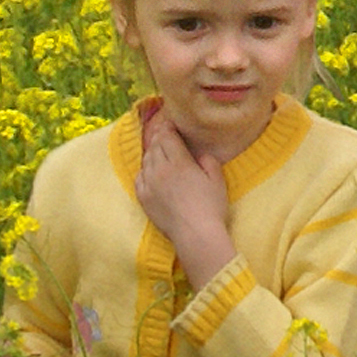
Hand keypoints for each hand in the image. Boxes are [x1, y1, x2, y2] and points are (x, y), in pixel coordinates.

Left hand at [137, 126, 238, 279]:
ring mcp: (149, 185)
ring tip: (158, 150)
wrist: (195, 234)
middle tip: (165, 133)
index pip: (168, 137)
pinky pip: (139, 177)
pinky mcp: (143, 198)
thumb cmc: (210, 207)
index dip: (169, 127)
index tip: (171, 123)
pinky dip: (144, 170)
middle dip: (160, 137)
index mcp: (179, 162)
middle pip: (156, 146)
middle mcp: (160, 170)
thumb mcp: (217, 179)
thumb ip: (208, 161)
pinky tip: (150, 171)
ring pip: (146, 160)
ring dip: (152, 152)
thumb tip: (200, 154)